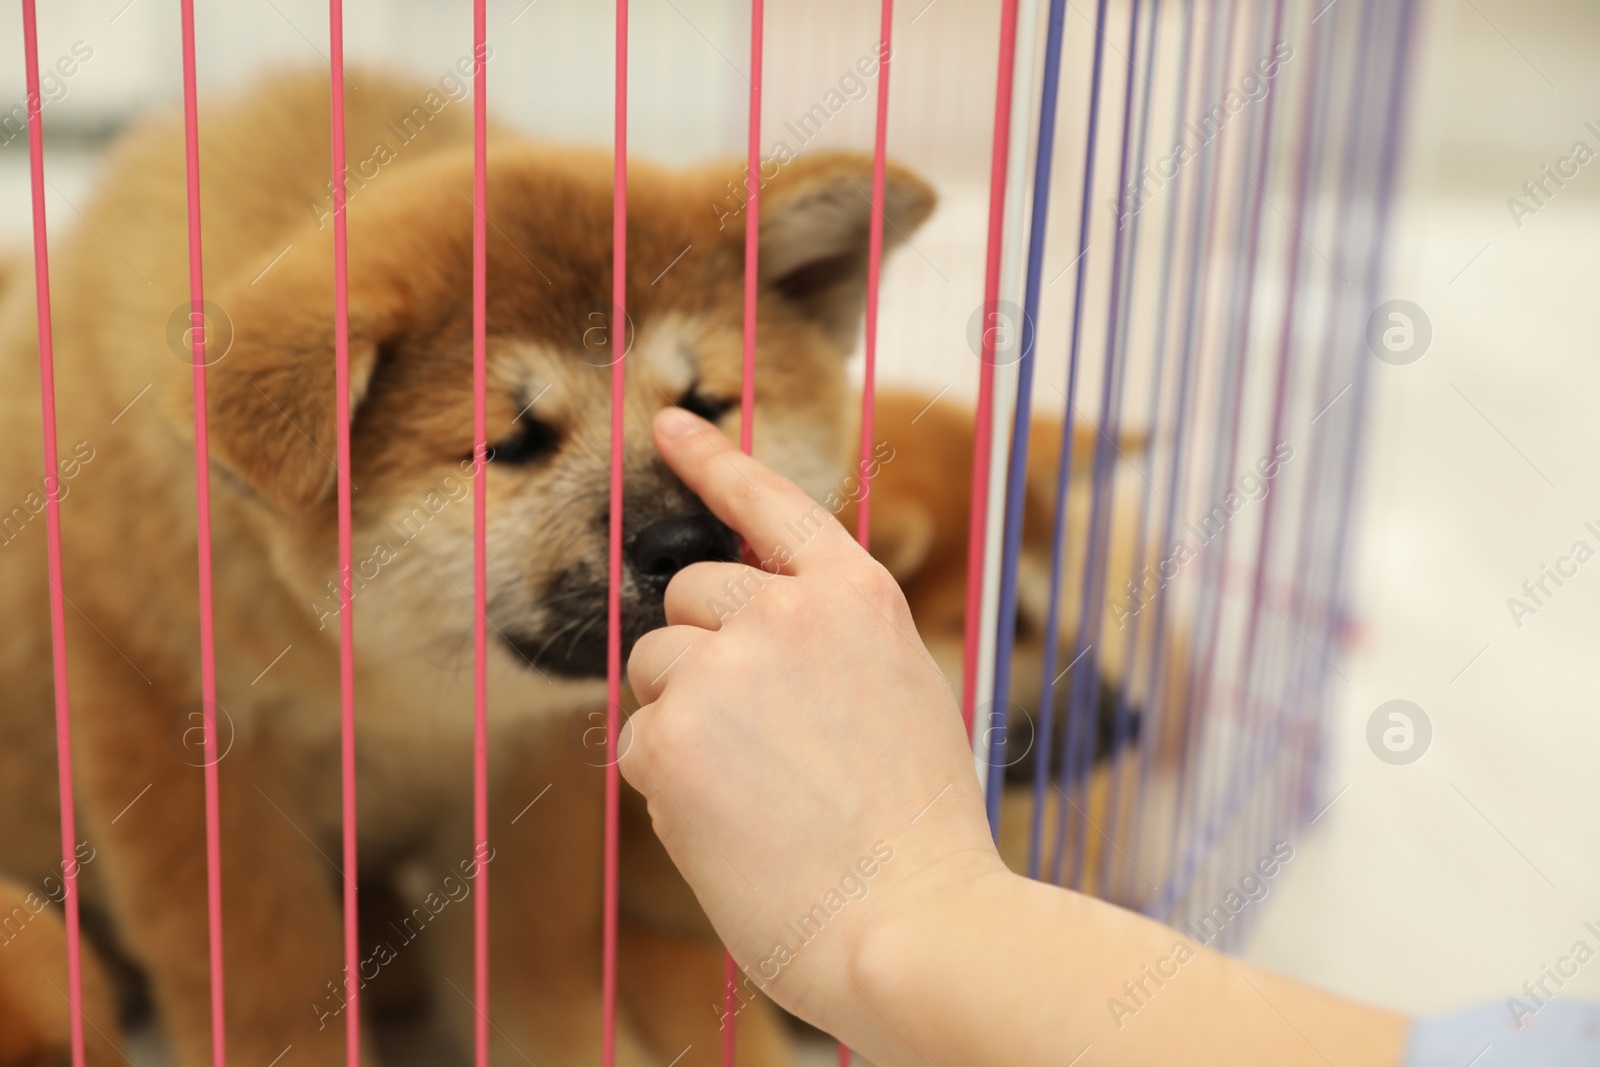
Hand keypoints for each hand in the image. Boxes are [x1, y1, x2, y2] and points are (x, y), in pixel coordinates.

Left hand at [622, 407, 1004, 1036]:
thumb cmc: (915, 831)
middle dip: (701, 656)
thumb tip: (740, 639)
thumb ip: (827, 644)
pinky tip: (731, 826)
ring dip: (683, 722)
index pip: (770, 504)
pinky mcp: (672, 737)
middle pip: (686, 598)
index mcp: (855, 595)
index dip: (712, 461)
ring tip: (756, 792)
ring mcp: (726, 669)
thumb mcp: (897, 693)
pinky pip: (635, 741)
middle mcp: (787, 612)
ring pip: (654, 669)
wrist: (914, 923)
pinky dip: (666, 785)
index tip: (665, 425)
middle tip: (757, 742)